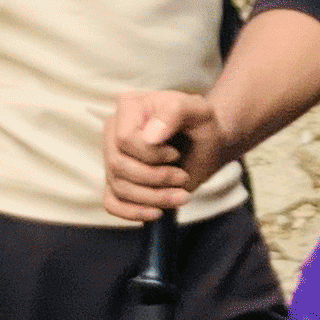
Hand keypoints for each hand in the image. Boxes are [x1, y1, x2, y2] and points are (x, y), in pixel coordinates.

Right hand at [105, 91, 227, 221]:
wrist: (206, 143)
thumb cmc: (200, 123)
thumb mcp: (197, 109)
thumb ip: (174, 112)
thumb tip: (150, 137)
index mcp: (128, 107)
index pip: (124, 139)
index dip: (151, 154)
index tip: (175, 153)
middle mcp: (114, 131)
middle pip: (118, 166)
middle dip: (155, 178)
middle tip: (183, 177)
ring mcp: (113, 157)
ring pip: (119, 187)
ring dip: (153, 198)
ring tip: (182, 196)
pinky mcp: (118, 181)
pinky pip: (112, 203)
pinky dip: (133, 212)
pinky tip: (157, 212)